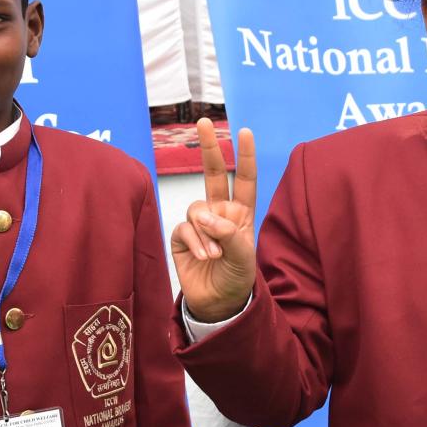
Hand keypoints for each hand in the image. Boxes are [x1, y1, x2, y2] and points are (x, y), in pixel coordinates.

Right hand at [170, 118, 256, 321]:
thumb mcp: (244, 257)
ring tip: (215, 255)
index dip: (245, 156)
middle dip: (209, 148)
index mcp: (241, 214)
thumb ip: (229, 233)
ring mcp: (199, 224)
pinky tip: (204, 257)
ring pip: (196, 209)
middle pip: (213, 174)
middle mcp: (219, 214)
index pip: (244, 179)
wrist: (217, 304)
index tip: (245, 132)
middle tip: (204, 122)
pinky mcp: (181, 237)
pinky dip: (195, 242)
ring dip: (205, 232)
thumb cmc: (237, 279)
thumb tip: (206, 215)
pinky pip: (184, 228)